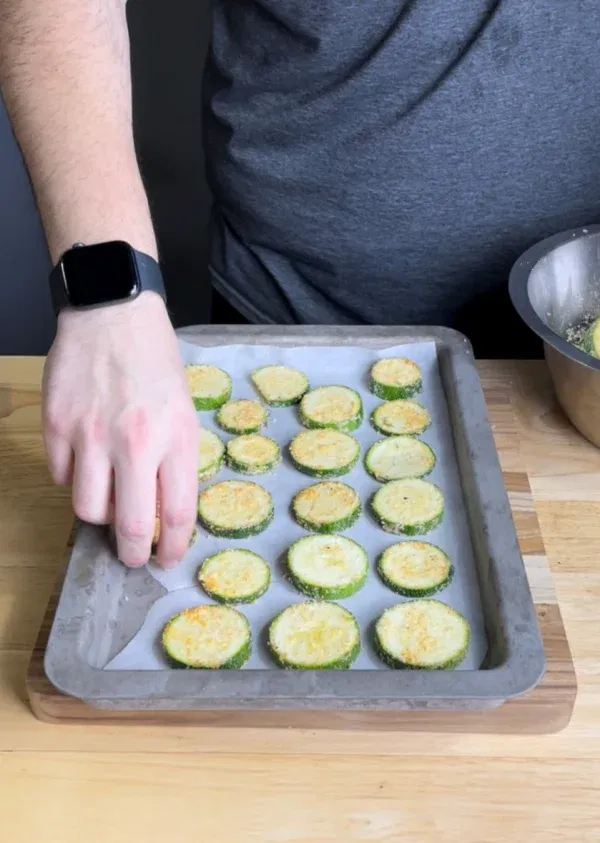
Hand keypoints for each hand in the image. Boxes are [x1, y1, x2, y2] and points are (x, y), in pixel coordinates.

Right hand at [42, 291, 199, 569]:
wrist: (113, 313)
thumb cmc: (156, 362)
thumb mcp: (183, 410)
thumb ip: (176, 459)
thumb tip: (166, 509)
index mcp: (176, 437)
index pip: (178, 513)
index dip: (174, 547)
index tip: (169, 558)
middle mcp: (134, 441)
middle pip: (131, 525)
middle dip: (133, 553)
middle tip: (133, 555)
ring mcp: (91, 435)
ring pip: (88, 509)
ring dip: (101, 515)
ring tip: (109, 498)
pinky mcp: (57, 425)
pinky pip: (62, 477)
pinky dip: (74, 480)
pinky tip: (85, 462)